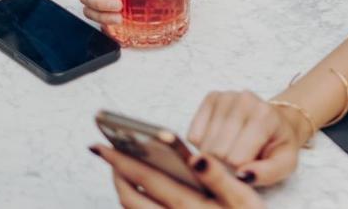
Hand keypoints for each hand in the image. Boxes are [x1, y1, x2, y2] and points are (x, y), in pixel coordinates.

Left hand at [92, 144, 263, 208]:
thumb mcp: (243, 200)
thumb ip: (219, 177)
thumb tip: (196, 157)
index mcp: (188, 204)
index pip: (146, 178)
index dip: (122, 160)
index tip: (104, 145)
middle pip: (129, 196)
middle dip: (115, 171)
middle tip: (104, 151)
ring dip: (121, 188)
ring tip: (119, 170)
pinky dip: (133, 205)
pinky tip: (136, 192)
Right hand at [187, 91, 302, 185]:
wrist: (277, 122)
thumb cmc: (277, 146)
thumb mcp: (284, 165)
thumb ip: (266, 173)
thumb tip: (242, 176)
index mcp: (264, 116)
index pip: (236, 159)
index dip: (240, 171)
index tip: (250, 166)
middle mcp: (244, 100)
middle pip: (216, 151)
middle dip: (225, 164)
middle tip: (240, 160)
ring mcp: (226, 96)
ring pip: (203, 144)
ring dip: (213, 156)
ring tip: (232, 150)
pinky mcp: (212, 98)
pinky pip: (192, 136)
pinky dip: (202, 145)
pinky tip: (219, 141)